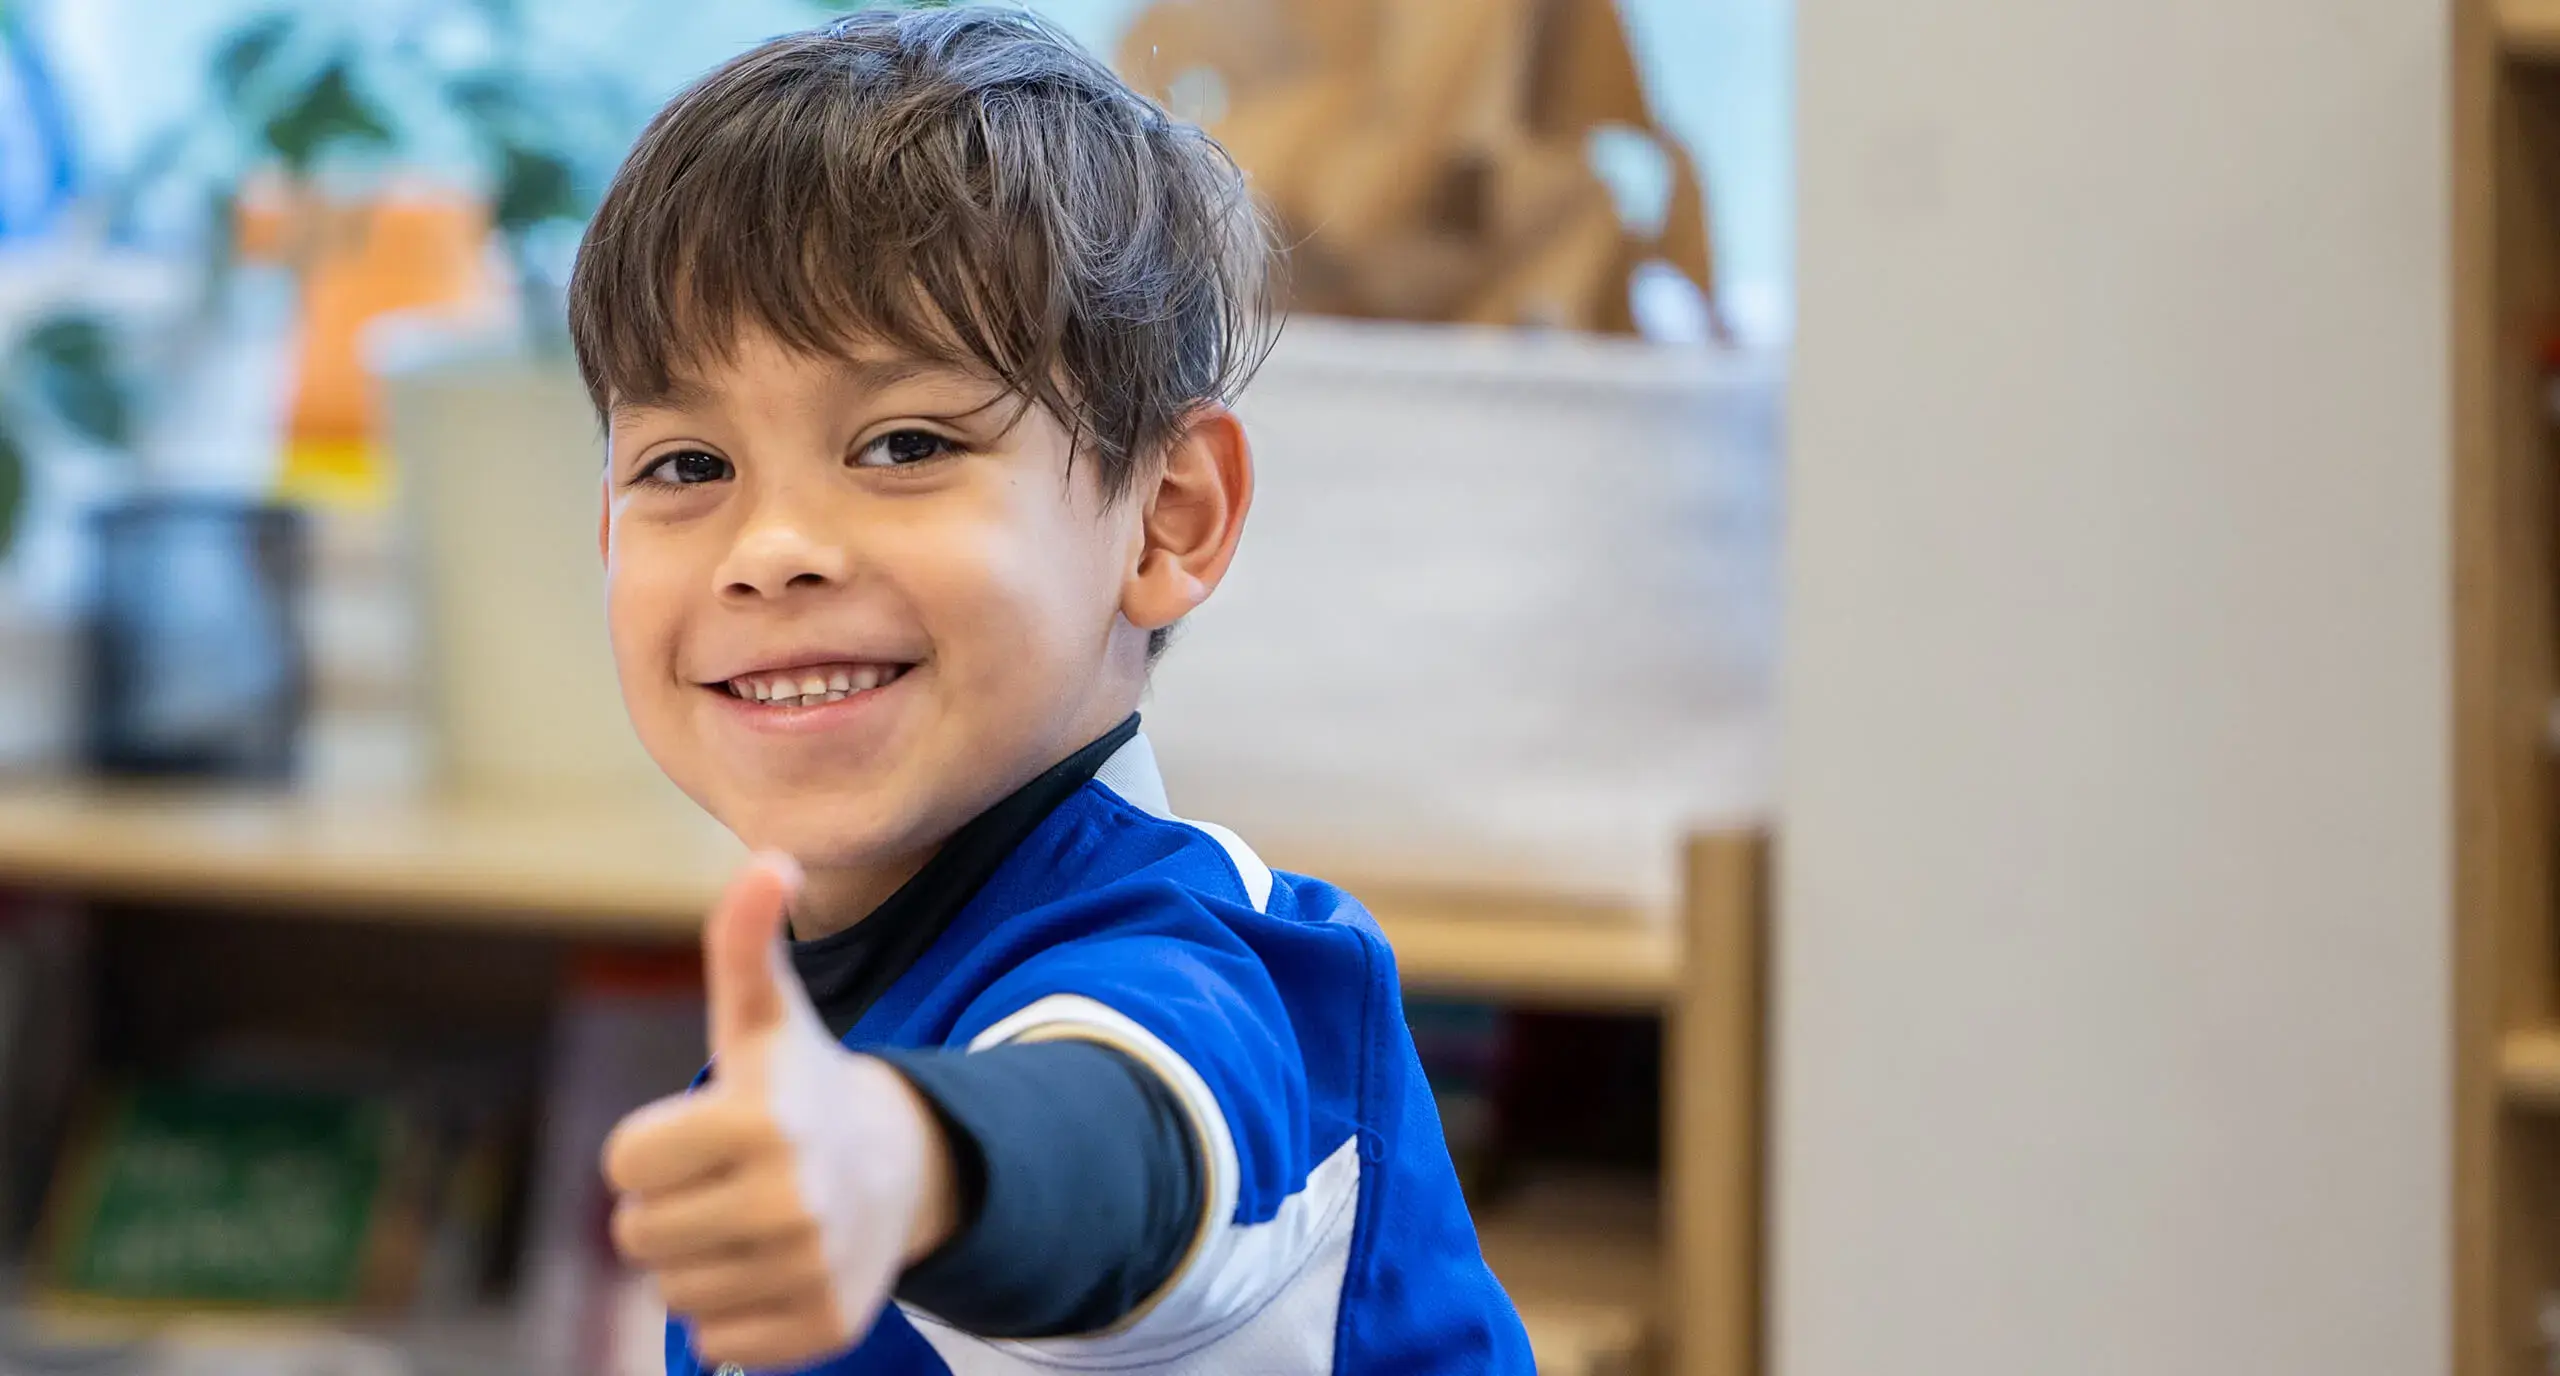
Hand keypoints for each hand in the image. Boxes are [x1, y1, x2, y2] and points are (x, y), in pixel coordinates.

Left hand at [602, 855, 957, 1370]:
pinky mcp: (825, 1326)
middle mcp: (792, 1199)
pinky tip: (775, 1266)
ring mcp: (811, 1268)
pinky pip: (719, 1341)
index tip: (704, 1132)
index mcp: (762, 1120)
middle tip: (727, 1179)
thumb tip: (771, 860)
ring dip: (700, 1261)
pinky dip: (737, 1312)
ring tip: (751, 1221)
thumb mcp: (763, 1017)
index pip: (623, 1168)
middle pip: (638, 1238)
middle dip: (670, 1208)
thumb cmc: (801, 1087)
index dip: (652, 1148)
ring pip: (674, 1293)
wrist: (905, 1165)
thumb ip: (743, 940)